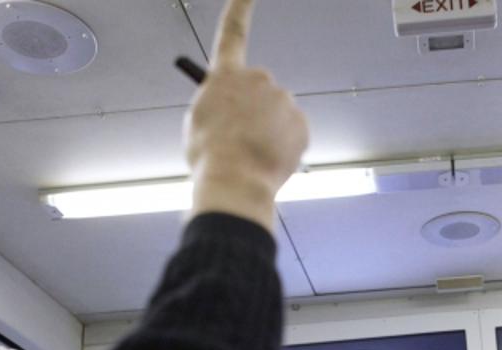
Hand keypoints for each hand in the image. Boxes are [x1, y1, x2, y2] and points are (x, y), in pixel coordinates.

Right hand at [184, 0, 308, 230]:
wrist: (235, 180)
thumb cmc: (210, 154)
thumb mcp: (199, 121)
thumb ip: (217, 103)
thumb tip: (233, 107)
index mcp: (226, 76)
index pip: (233, 32)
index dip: (239, 7)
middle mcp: (258, 78)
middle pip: (259, 90)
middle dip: (254, 110)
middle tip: (241, 136)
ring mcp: (283, 99)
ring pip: (277, 114)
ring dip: (269, 130)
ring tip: (253, 153)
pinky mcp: (301, 122)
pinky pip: (292, 133)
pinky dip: (284, 146)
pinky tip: (270, 159)